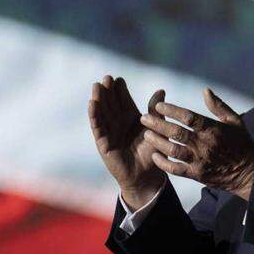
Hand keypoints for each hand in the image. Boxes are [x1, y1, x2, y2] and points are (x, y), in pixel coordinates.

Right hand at [88, 75, 167, 207]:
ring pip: (102, 112)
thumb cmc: (153, 153)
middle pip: (111, 104)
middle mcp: (119, 123)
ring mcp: (110, 132)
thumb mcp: (157, 129)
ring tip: (96, 86)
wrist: (146, 175)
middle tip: (106, 77)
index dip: (120, 90)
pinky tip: (92, 104)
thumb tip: (161, 90)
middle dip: (108, 91)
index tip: (118, 78)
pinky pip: (98, 127)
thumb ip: (156, 112)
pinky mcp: (103, 142)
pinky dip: (94, 115)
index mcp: (131, 119)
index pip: (124, 101)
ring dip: (98, 99)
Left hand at [142, 88, 253, 199]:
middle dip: (158, 123)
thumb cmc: (242, 144)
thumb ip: (219, 106)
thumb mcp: (235, 121)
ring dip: (157, 142)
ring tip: (147, 135)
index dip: (172, 110)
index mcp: (214, 130)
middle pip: (176, 132)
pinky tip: (155, 156)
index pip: (189, 117)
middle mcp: (205, 144)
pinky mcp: (197, 174)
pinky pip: (175, 169)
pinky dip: (163, 163)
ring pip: (172, 150)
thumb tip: (205, 90)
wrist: (249, 173)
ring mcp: (200, 160)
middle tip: (144, 118)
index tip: (159, 106)